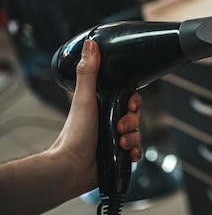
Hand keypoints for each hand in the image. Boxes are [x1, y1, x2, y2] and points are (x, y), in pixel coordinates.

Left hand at [49, 39, 142, 193]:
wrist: (71, 169)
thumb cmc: (74, 136)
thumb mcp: (83, 99)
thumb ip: (89, 72)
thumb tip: (91, 44)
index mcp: (101, 106)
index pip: (127, 98)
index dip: (133, 101)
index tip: (129, 105)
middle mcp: (108, 122)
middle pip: (135, 116)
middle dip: (132, 121)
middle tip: (120, 126)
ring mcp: (113, 140)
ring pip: (137, 133)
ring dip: (133, 138)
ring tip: (120, 143)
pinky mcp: (117, 157)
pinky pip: (136, 151)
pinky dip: (134, 151)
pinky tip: (127, 153)